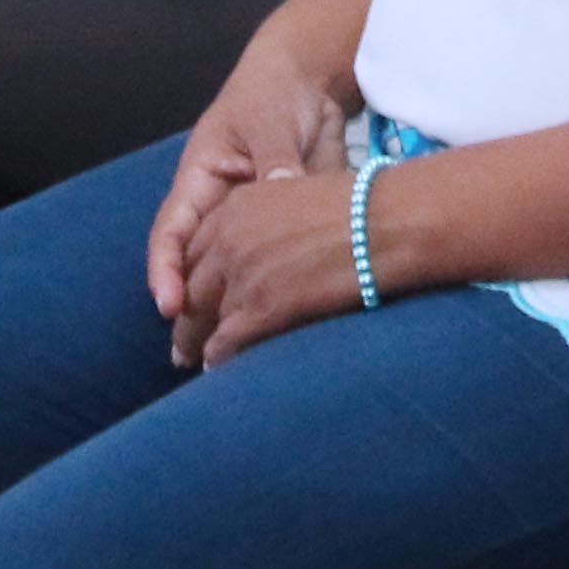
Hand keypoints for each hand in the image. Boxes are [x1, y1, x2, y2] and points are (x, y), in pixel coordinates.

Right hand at [149, 38, 353, 338]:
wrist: (310, 84)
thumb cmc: (273, 95)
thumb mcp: (268, 123)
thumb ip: (274, 160)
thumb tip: (281, 189)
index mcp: (199, 180)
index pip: (171, 233)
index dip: (164, 271)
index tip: (169, 306)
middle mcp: (217, 209)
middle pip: (195, 266)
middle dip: (190, 310)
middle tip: (190, 356)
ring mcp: (247, 224)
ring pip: (231, 276)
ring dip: (228, 313)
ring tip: (225, 361)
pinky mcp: (280, 231)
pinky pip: (270, 270)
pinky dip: (269, 298)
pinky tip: (275, 332)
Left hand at [171, 158, 376, 371]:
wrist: (387, 221)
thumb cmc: (362, 207)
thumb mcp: (299, 198)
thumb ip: (271, 221)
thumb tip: (273, 251)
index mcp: (237, 206)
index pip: (196, 249)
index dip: (190, 279)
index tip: (188, 299)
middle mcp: (229, 237)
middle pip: (192, 286)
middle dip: (186, 317)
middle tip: (181, 344)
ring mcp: (243, 273)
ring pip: (203, 317)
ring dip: (197, 343)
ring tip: (193, 363)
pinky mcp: (262, 306)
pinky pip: (226, 341)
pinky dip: (219, 359)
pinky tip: (218, 371)